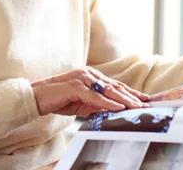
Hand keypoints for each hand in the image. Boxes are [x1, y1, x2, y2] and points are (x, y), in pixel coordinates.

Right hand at [31, 67, 149, 116]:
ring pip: (108, 90)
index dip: (130, 92)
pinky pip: (95, 96)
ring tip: (137, 106)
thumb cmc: (57, 100)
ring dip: (124, 99)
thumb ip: (96, 104)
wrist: (35, 98)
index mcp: (90, 76)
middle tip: (146, 104)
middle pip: (115, 86)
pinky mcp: (75, 86)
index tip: (143, 99)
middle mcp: (88, 73)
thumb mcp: (81, 103)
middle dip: (132, 96)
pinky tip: (119, 107)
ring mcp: (82, 78)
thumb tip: (112, 110)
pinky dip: (108, 103)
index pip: (114, 85)